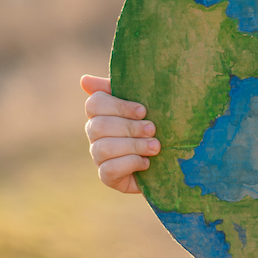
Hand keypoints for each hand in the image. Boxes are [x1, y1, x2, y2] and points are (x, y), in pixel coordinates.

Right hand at [81, 75, 159, 193]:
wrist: (173, 159)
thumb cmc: (158, 126)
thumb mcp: (146, 104)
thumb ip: (121, 88)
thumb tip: (84, 80)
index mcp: (103, 113)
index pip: (94, 104)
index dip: (118, 106)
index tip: (143, 111)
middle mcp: (96, 134)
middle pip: (99, 126)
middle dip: (129, 128)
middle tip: (152, 130)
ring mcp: (99, 156)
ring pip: (102, 148)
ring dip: (133, 146)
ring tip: (155, 147)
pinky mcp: (107, 177)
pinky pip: (108, 170)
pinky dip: (130, 164)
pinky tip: (146, 163)